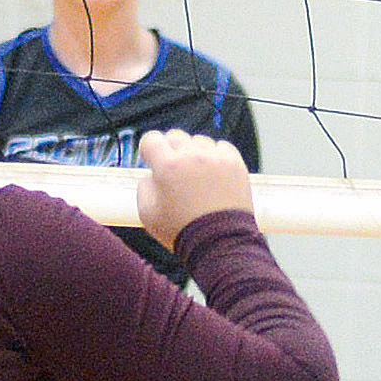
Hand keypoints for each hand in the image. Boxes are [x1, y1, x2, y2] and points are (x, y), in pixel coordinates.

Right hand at [136, 130, 254, 248]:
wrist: (220, 243)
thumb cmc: (182, 232)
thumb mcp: (147, 214)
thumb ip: (144, 186)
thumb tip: (151, 174)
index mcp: (168, 166)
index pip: (152, 139)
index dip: (149, 150)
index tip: (152, 159)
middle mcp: (192, 156)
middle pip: (176, 137)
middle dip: (171, 151)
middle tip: (175, 171)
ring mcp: (216, 158)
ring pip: (199, 141)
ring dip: (194, 154)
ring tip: (196, 177)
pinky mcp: (235, 163)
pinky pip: (221, 148)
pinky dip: (215, 157)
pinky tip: (213, 175)